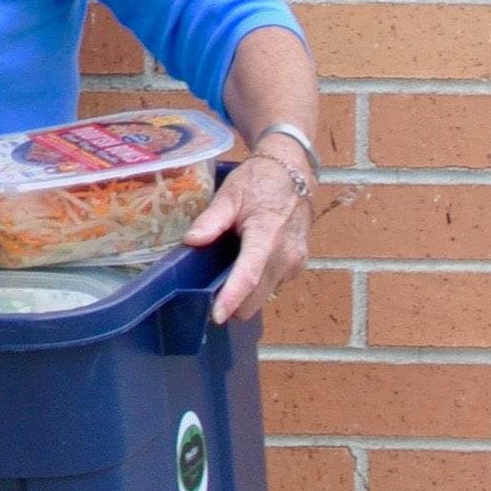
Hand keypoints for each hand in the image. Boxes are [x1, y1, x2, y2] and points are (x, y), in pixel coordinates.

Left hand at [185, 148, 314, 325]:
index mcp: (267, 236)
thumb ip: (211, 220)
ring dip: (247, 293)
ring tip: (227, 273)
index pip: (248, 275)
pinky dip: (258, 283)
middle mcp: (286, 255)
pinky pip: (274, 284)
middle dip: (235, 302)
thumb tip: (192, 241)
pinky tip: (246, 264)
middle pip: (257, 295)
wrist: (293, 173)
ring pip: (266, 294)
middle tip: (209, 295)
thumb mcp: (230, 194)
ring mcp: (296, 263)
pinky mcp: (299, 265)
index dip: (232, 299)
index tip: (217, 316)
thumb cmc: (258, 181)